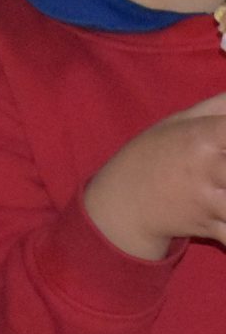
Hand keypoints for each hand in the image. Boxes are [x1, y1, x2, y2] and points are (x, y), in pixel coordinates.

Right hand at [83, 91, 225, 258]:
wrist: (118, 207)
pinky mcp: (210, 228)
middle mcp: (207, 168)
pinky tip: (223, 213)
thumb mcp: (176, 123)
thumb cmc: (150, 158)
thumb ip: (218, 106)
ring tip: (223, 186)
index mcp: (201, 137)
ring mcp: (209, 202)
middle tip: (225, 167)